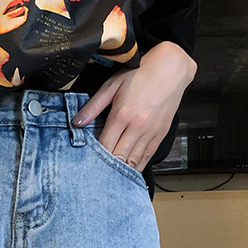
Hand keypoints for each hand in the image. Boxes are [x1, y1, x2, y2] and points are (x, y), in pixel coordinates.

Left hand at [73, 41, 196, 171]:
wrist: (171, 69)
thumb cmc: (140, 75)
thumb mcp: (112, 85)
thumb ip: (93, 106)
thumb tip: (77, 122)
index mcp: (122, 115)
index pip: (105, 146)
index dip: (96, 158)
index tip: (88, 164)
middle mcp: (137, 127)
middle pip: (119, 157)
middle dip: (108, 168)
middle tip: (97, 176)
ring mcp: (151, 132)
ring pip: (134, 160)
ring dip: (123, 171)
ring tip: (111, 178)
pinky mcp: (161, 134)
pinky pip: (148, 157)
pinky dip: (137, 166)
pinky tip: (129, 171)